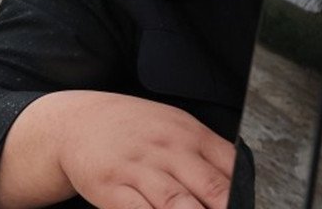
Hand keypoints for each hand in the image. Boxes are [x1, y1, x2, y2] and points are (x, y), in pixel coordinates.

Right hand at [0, 91, 234, 208]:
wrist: (75, 121)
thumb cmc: (131, 129)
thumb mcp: (173, 127)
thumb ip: (207, 155)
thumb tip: (240, 188)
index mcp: (189, 134)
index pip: (232, 169)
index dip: (245, 197)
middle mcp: (168, 150)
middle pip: (213, 189)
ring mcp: (139, 169)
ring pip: (179, 205)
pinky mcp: (112, 188)